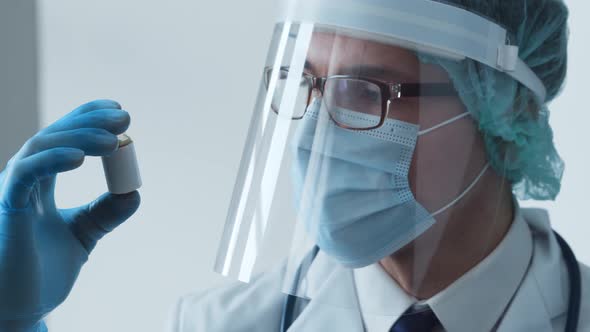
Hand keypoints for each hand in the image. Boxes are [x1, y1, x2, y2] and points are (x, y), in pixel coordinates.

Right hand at [0, 100, 140, 328]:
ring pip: (41, 147)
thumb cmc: (41, 273)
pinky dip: (52, 160)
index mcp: (40, 185)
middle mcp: (23, 182)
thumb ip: (104, 213)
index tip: (118, 112)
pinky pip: (25, 174)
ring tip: (114, 139)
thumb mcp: (83, 235)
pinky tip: (80, 157)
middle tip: (124, 117)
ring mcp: (12, 192)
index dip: (87, 119)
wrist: (20, 310)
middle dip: (89, 122)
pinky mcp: (5, 208)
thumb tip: (134, 193)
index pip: (62, 139)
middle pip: (54, 136)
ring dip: (79, 137)